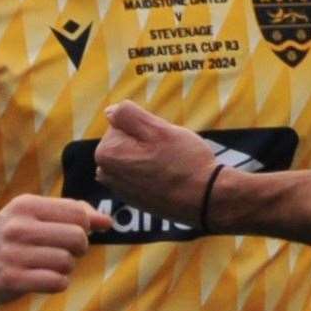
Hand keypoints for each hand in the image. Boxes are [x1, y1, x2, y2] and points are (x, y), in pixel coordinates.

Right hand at [0, 195, 110, 303]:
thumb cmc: (14, 235)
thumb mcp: (36, 214)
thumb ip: (74, 212)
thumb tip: (108, 222)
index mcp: (26, 205)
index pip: (78, 213)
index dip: (85, 226)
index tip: (73, 233)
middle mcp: (17, 227)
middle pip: (77, 237)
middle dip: (79, 248)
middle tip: (65, 251)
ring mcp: (12, 254)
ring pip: (67, 262)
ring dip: (66, 267)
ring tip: (50, 265)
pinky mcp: (11, 279)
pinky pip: (56, 282)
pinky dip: (58, 282)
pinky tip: (45, 279)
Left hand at [94, 101, 215, 226]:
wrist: (204, 200)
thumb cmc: (184, 162)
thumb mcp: (158, 129)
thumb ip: (128, 115)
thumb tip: (109, 111)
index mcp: (106, 153)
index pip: (122, 122)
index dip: (146, 126)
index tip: (161, 140)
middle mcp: (105, 172)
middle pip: (126, 140)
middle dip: (146, 141)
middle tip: (168, 152)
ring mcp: (118, 187)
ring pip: (135, 156)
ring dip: (150, 156)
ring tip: (169, 166)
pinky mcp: (132, 198)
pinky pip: (140, 173)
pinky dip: (152, 172)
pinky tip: (168, 179)